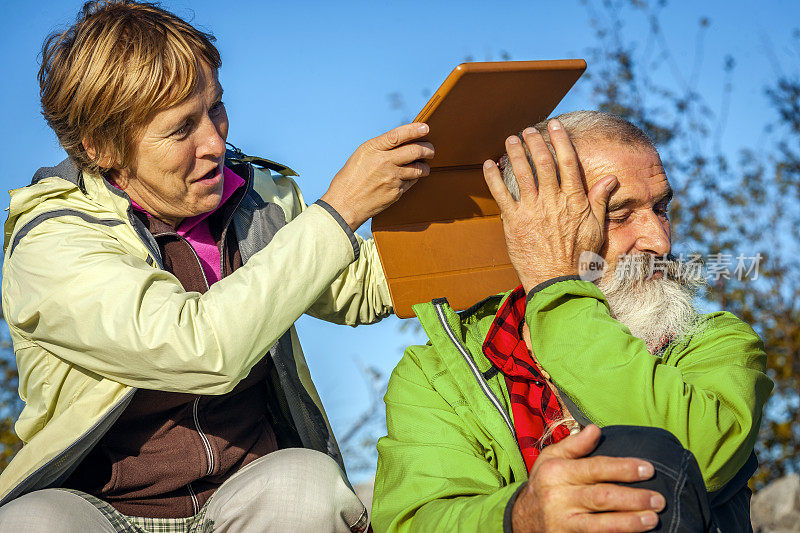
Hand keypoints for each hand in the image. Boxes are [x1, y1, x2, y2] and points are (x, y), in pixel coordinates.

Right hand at [321, 123, 433, 230]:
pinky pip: (412, 182)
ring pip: (418, 168)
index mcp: (372, 149)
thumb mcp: (361, 156)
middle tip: (430, 150)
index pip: (398, 135)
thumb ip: (380, 148)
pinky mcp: (396, 192)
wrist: (345, 205)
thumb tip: (401, 141)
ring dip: (424, 166)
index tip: (426, 127)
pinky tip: (411, 177)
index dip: (414, 130)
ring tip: (424, 165)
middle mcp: (384, 162)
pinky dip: (414, 178)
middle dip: (428, 149)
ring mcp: (391, 178)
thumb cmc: (350, 178)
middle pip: (415, 151)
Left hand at [482, 120, 617, 291]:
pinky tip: (489, 164)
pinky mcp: (513, 221)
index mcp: (573, 199)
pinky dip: (493, 177)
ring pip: (521, 173)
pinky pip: (501, 194)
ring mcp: (531, 210)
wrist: (557, 280)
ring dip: (515, 153)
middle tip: (529, 130)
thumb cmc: (579, 256)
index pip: (568, 162)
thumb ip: (599, 201)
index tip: (555, 126)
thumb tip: (611, 178)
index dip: (561, 140)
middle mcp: (552, 200)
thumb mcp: (596, 228)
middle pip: (542, 162)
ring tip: (511, 140)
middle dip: (535, 142)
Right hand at [512, 425, 664, 532]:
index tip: (648, 469)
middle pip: (602, 497)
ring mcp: (562, 522)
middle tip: (658, 499)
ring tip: (653, 519)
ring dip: (630, 522)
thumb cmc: (543, 484)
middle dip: (633, 498)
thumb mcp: (551, 458)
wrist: (521, 518)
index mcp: (557, 472)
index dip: (623, 468)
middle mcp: (559, 497)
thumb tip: (596, 429)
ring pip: (601, 524)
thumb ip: (575, 445)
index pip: (595, 468)